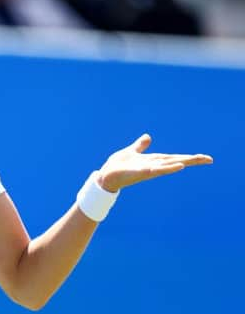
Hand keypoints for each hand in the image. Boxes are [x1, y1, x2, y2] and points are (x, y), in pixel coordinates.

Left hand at [98, 134, 212, 191]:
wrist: (105, 176)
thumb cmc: (118, 166)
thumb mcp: (131, 151)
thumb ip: (140, 145)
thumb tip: (147, 136)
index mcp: (152, 160)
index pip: (174, 157)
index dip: (189, 157)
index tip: (205, 157)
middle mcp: (153, 166)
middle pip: (175, 161)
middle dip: (191, 160)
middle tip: (209, 159)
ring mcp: (147, 170)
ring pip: (167, 166)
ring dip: (179, 163)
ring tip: (194, 160)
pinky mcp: (139, 173)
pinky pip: (154, 170)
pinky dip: (165, 169)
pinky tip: (176, 167)